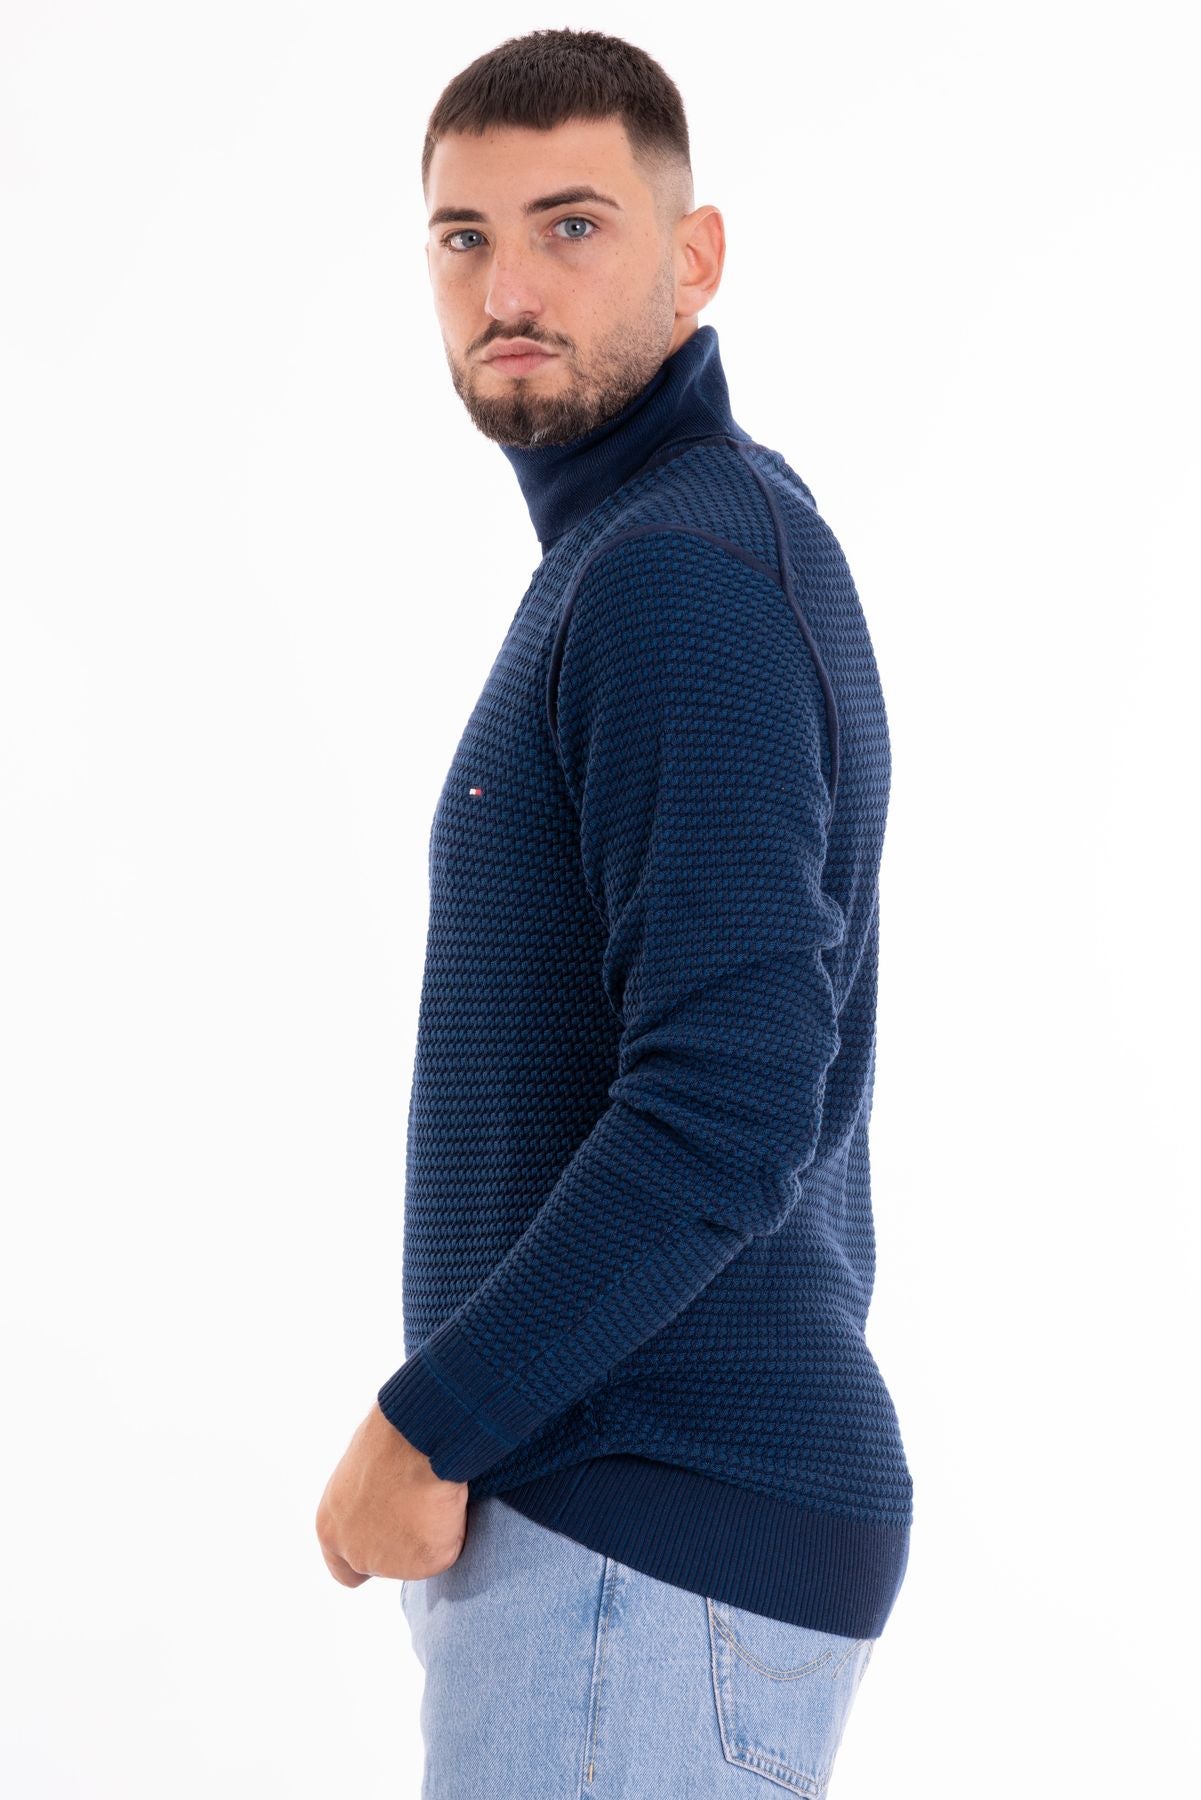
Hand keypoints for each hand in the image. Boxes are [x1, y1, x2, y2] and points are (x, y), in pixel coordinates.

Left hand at [315, 1401, 468, 1588]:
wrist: (417, 1438)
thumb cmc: (390, 1439)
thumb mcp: (360, 1473)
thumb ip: (363, 1504)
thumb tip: (385, 1505)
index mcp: (330, 1529)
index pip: (343, 1568)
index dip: (367, 1555)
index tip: (386, 1539)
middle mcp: (355, 1553)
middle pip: (382, 1564)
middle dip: (400, 1543)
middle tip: (417, 1509)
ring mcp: (391, 1565)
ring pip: (417, 1556)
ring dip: (426, 1534)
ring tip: (430, 1492)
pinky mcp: (426, 1563)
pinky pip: (447, 1548)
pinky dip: (452, 1527)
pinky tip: (446, 1498)